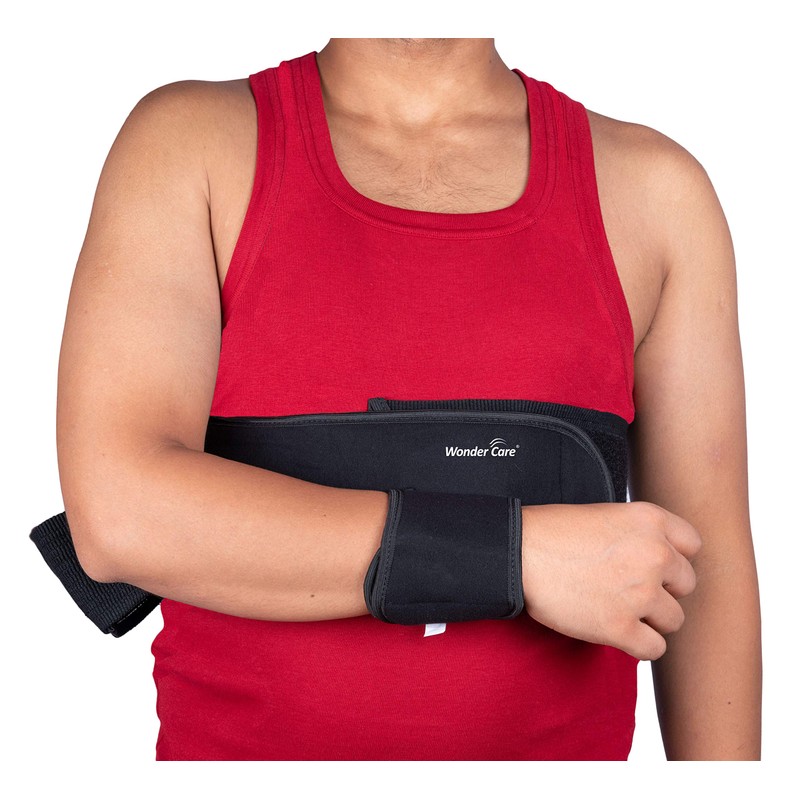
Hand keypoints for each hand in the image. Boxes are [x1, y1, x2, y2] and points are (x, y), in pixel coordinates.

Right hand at [521, 501, 700, 659]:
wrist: (518, 553)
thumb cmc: (552, 533)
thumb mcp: (606, 515)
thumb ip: (641, 534)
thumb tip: (663, 562)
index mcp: (650, 520)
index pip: (693, 545)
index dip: (672, 557)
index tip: (651, 564)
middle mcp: (654, 554)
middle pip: (686, 584)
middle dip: (661, 589)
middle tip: (629, 588)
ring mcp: (640, 593)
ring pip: (674, 620)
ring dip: (650, 619)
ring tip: (620, 609)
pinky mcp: (620, 627)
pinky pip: (654, 648)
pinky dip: (638, 645)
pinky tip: (616, 631)